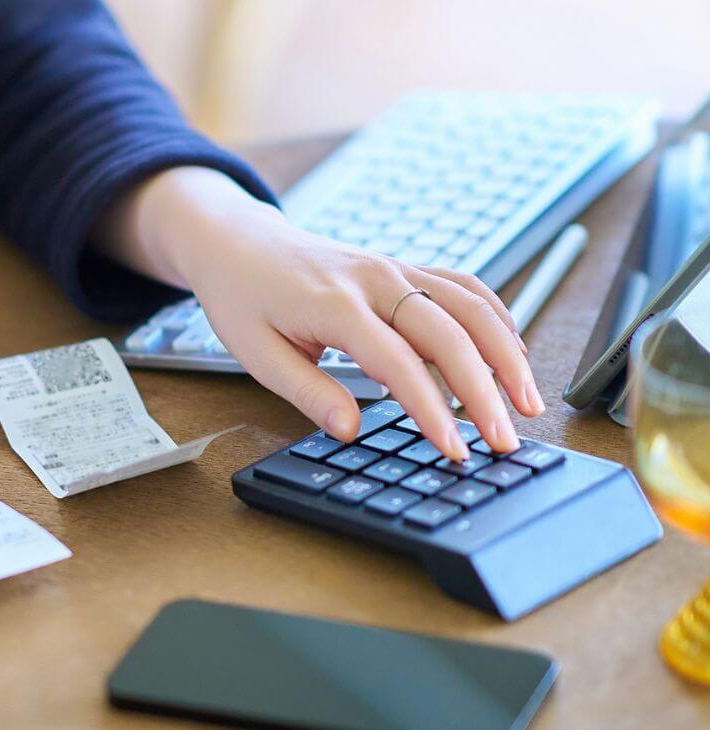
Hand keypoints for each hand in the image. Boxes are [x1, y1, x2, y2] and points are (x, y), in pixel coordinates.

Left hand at [97, 167, 543, 460]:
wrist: (238, 241)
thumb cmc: (244, 298)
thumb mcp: (257, 354)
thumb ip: (307, 392)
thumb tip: (350, 431)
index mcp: (335, 304)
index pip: (397, 362)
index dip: (431, 410)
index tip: (454, 451)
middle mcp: (374, 279)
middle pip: (449, 333)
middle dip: (486, 390)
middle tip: (505, 441)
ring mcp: (395, 268)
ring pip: (470, 305)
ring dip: (506, 354)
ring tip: (528, 403)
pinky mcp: (405, 267)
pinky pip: (464, 287)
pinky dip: (496, 320)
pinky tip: (512, 355)